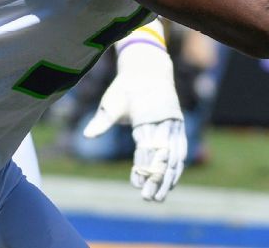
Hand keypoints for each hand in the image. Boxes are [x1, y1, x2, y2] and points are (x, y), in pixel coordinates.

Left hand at [82, 39, 186, 201]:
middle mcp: (165, 121)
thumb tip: (87, 135)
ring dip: (169, 177)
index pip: (147, 147)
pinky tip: (172, 181)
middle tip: (150, 198)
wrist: (149, 70)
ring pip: (176, 155)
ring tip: (161, 196)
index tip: (137, 184)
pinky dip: (177, 166)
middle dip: (158, 178)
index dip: (143, 166)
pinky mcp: (178, 126)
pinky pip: (180, 149)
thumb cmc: (127, 87)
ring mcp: (174, 124)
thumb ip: (103, 120)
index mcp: (148, 116)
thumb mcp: (112, 100)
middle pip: (164, 155)